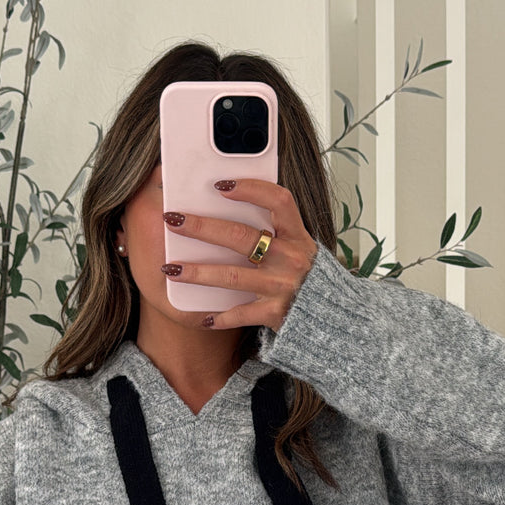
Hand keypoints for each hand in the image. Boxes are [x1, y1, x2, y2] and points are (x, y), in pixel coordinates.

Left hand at [161, 177, 317, 332]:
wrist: (334, 318)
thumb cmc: (307, 278)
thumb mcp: (298, 247)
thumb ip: (275, 230)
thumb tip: (230, 203)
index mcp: (298, 235)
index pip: (278, 200)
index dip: (251, 189)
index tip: (220, 185)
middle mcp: (292, 258)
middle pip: (240, 236)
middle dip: (202, 227)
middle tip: (173, 220)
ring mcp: (283, 286)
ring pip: (231, 276)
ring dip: (197, 273)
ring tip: (170, 269)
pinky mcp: (276, 313)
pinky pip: (240, 314)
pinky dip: (219, 316)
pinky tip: (203, 316)